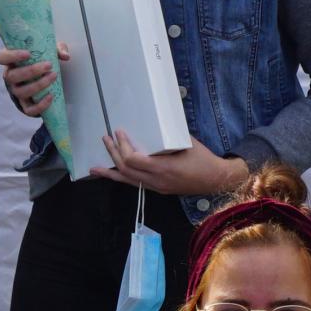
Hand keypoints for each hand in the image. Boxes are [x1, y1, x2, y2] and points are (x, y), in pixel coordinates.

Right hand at [0, 43, 67, 117]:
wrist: (43, 78)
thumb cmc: (42, 60)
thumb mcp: (49, 51)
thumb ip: (58, 50)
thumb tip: (65, 56)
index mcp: (11, 61)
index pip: (2, 57)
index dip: (12, 56)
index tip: (28, 53)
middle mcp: (10, 77)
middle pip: (12, 76)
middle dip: (31, 71)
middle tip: (48, 65)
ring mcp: (16, 92)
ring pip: (21, 92)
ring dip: (38, 85)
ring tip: (54, 76)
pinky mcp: (25, 105)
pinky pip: (29, 109)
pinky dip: (40, 105)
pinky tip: (51, 96)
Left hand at [91, 130, 243, 197]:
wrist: (216, 180)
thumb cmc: (203, 159)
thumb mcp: (187, 143)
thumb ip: (168, 135)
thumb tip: (154, 120)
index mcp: (164, 169)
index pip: (133, 160)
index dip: (123, 146)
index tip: (119, 132)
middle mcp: (157, 182)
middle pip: (126, 170)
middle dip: (114, 153)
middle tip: (106, 138)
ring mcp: (156, 188)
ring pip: (127, 181)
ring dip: (110, 172)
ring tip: (94, 168)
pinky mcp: (157, 190)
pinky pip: (134, 185)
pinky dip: (120, 179)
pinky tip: (111, 176)